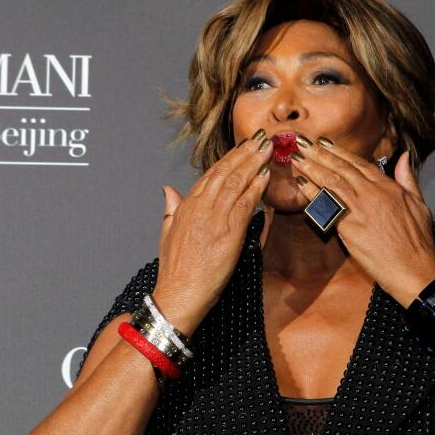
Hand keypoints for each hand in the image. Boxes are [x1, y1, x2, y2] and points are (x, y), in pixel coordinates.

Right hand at [154, 130, 271, 335]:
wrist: (179, 294)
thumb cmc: (175, 271)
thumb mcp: (166, 234)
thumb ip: (170, 208)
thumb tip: (168, 190)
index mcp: (186, 206)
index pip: (211, 174)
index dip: (229, 158)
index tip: (243, 147)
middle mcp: (200, 207)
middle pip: (225, 172)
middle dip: (245, 153)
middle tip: (261, 139)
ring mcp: (214, 217)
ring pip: (236, 182)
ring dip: (254, 162)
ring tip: (268, 149)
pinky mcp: (228, 232)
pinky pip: (245, 203)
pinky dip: (256, 187)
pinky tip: (266, 175)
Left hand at [291, 136, 434, 306]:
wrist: (413, 268)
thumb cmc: (417, 241)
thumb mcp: (419, 204)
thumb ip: (407, 179)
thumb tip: (403, 158)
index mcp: (387, 186)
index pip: (358, 163)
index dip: (339, 151)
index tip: (324, 143)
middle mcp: (371, 193)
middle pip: (341, 168)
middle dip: (319, 153)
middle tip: (303, 143)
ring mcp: (358, 208)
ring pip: (331, 181)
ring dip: (311, 167)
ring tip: (297, 158)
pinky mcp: (348, 226)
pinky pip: (325, 204)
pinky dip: (311, 191)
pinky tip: (300, 183)